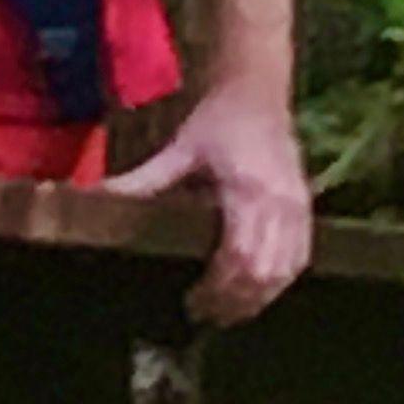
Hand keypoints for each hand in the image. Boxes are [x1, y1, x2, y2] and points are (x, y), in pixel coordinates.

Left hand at [107, 84, 315, 324]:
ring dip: (259, 298)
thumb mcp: (180, 148)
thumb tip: (97, 199)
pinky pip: (300, 257)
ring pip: (286, 272)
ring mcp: (298, 206)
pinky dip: (280, 281)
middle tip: (206, 316)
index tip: (193, 304)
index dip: (218, 289)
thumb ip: (144, 181)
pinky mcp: (306, 207)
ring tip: (229, 311)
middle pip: (263, 274)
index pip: (238, 257)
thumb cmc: (217, 117)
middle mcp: (279, 203)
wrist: (258, 87)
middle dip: (236, 302)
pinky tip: (258, 291)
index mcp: (247, 191)